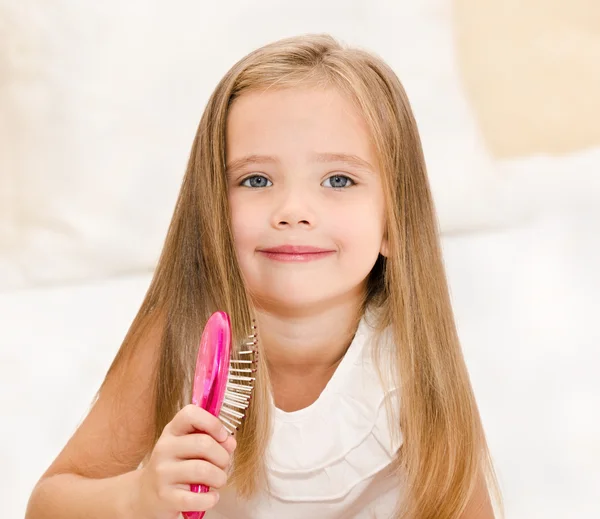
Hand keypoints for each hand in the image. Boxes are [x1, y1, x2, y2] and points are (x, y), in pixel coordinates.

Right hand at [130, 404, 235, 518]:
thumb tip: (230, 443)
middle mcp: (164, 448)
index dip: (212, 423)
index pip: (190, 414)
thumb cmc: (176, 466)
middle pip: (204, 444)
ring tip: (218, 481)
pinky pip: (196, 498)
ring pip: (203, 470)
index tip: (222, 436)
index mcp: (172, 431)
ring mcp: (162, 472)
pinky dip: (210, 499)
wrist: (146, 495)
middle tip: (222, 465)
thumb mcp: (190, 447)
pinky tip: (211, 497)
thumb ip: (212, 440)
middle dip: (223, 456)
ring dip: (219, 478)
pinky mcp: (164, 496)